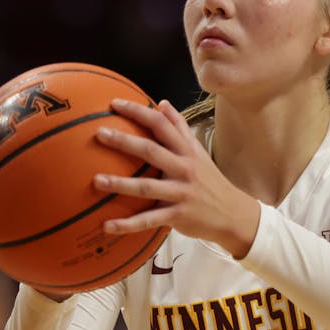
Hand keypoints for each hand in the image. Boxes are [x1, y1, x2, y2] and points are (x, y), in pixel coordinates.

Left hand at [94, 99, 260, 258]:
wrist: (234, 214)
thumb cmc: (210, 180)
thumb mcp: (198, 151)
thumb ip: (179, 127)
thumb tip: (162, 103)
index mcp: (186, 150)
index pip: (161, 124)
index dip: (138, 112)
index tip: (114, 104)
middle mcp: (184, 169)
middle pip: (151, 151)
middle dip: (124, 141)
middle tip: (100, 134)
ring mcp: (181, 193)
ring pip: (147, 188)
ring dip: (120, 184)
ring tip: (96, 181)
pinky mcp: (178, 216)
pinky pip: (149, 220)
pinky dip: (128, 224)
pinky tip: (107, 225)